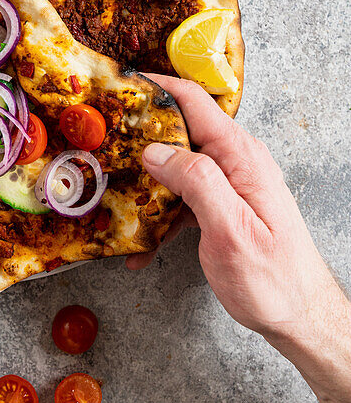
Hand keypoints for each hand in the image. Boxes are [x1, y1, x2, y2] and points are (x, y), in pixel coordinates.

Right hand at [128, 76, 339, 349]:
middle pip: (179, 128)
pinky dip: (161, 212)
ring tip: (115, 198)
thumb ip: (197, 182)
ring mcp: (230, 181)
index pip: (192, 101)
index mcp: (239, 155)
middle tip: (103, 146)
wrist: (300, 315)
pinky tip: (144, 243)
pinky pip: (184, 194)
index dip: (155, 87)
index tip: (119, 87)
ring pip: (176, 163)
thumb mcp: (231, 231)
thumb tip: (156, 150)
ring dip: (145, 181)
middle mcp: (236, 160)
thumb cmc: (273, 279)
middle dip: (140, 135)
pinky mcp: (223, 203)